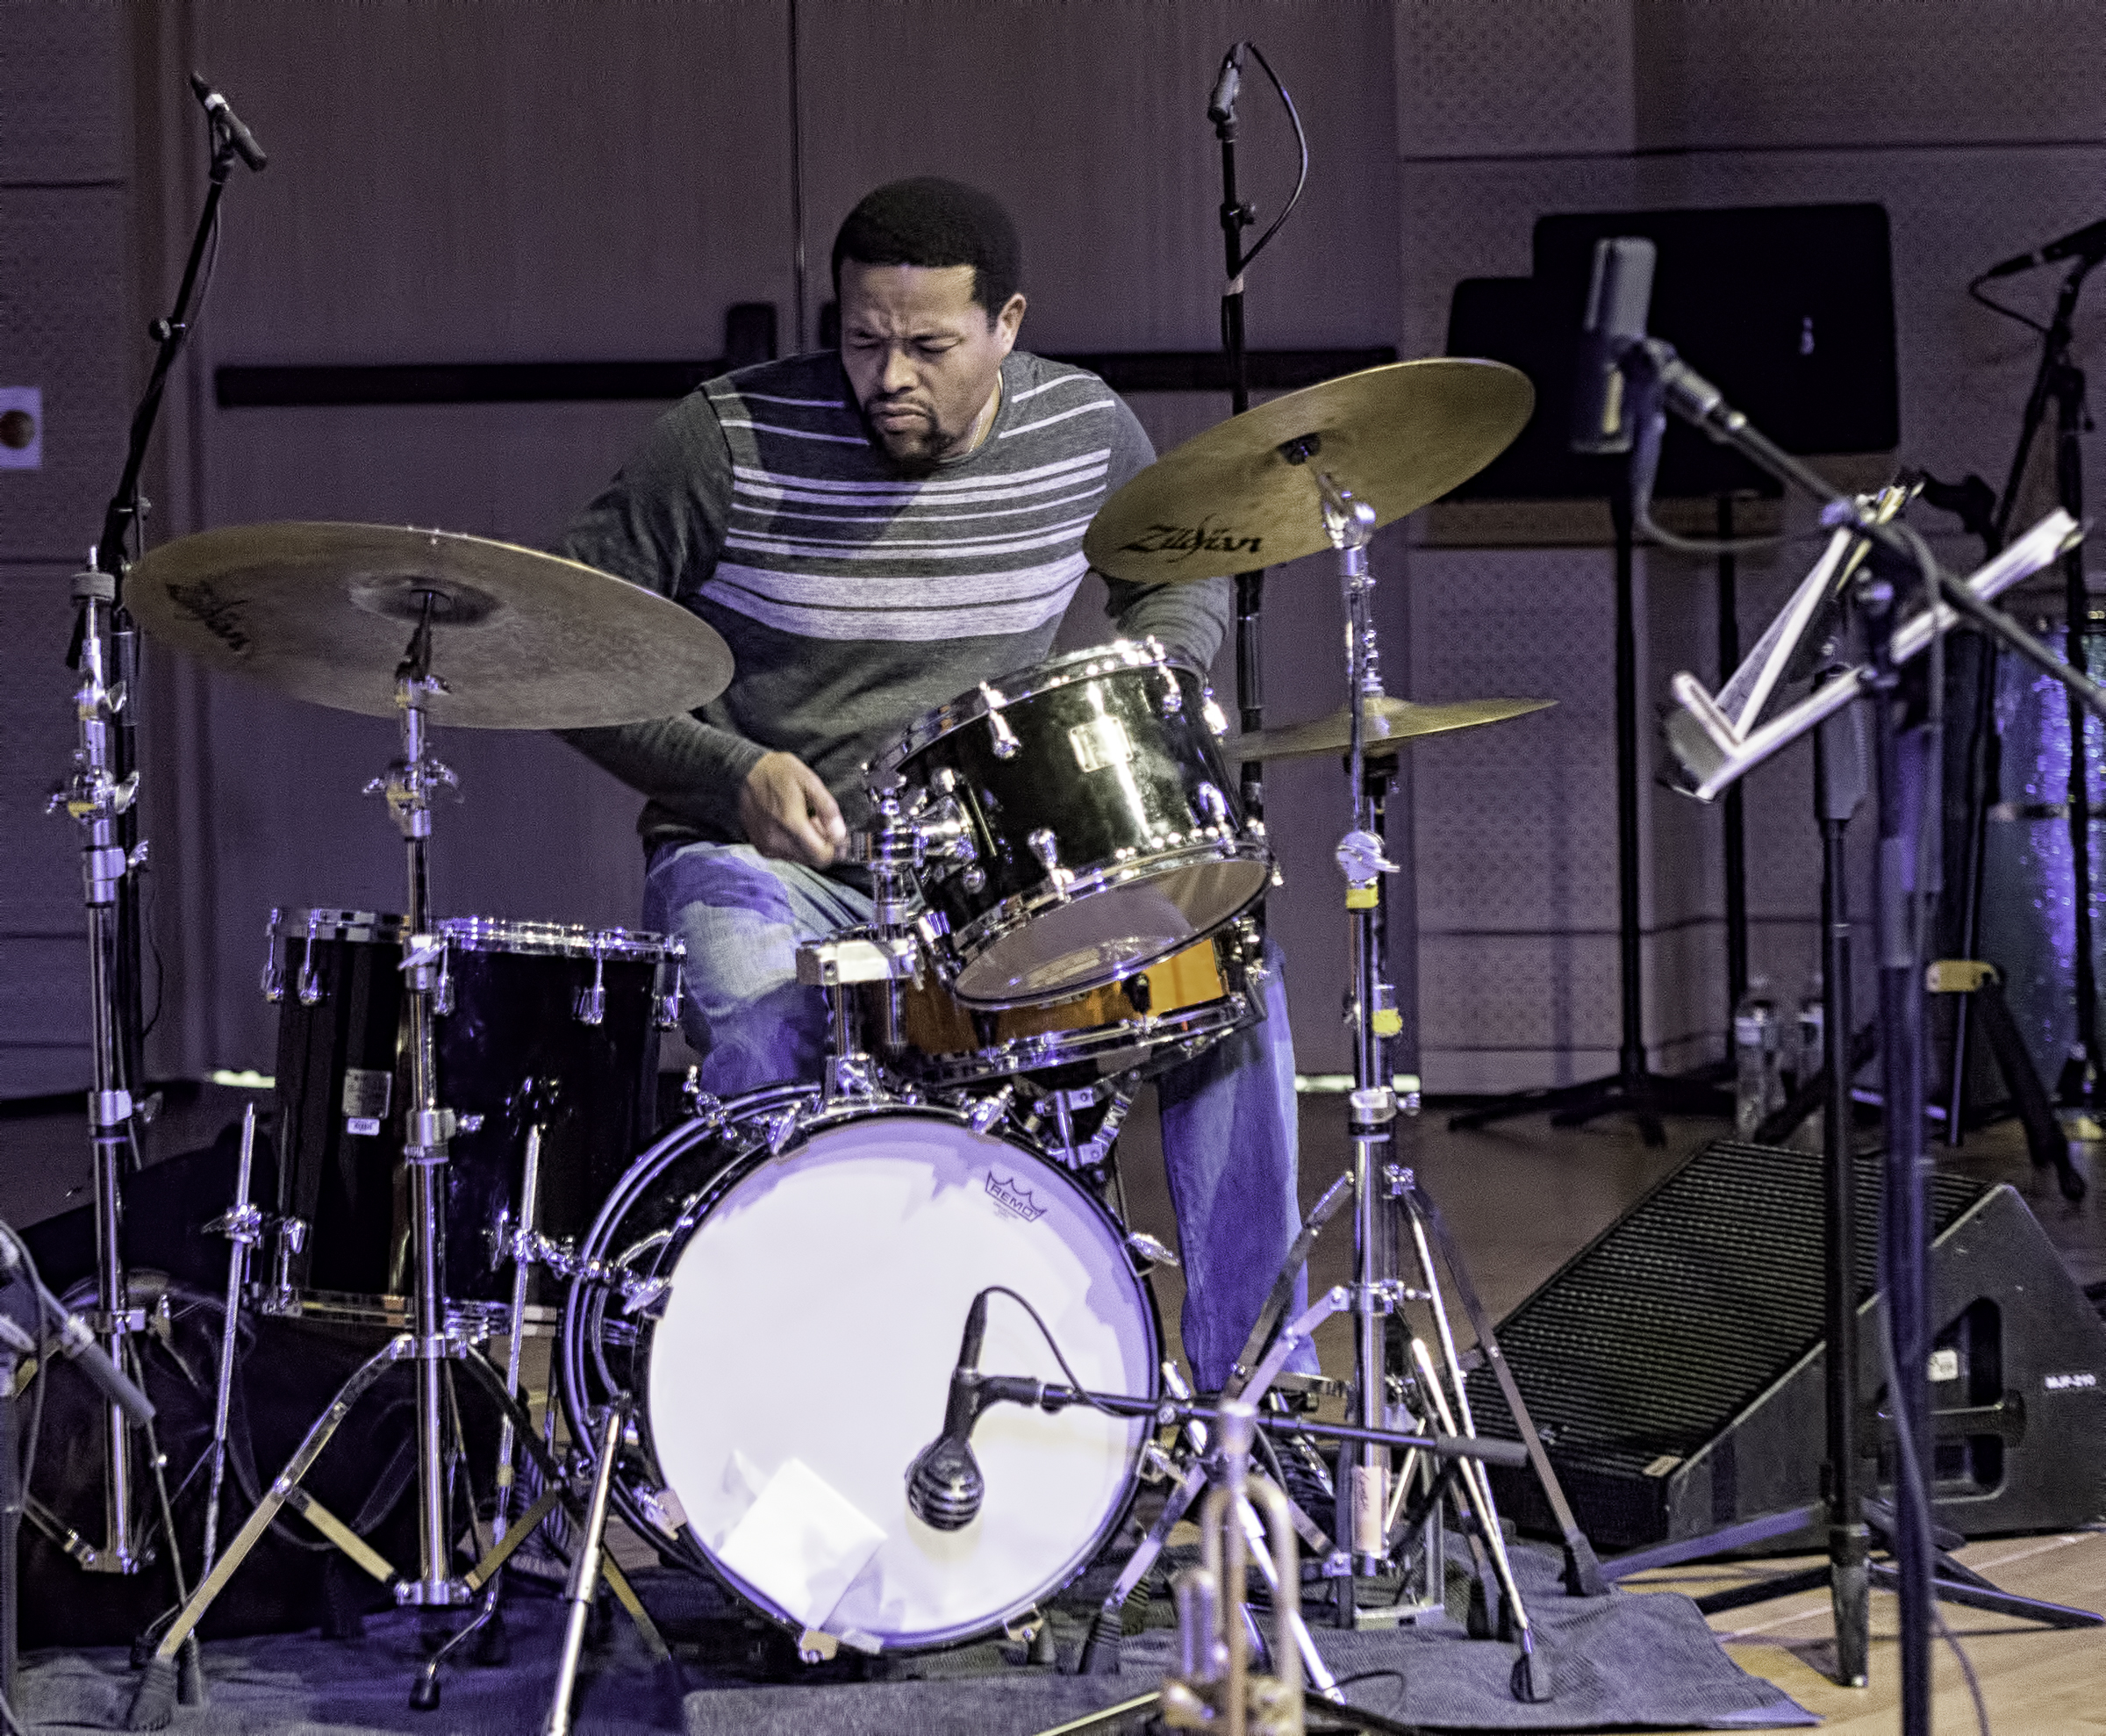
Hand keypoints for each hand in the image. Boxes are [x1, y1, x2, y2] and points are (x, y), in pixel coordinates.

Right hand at [739, 751, 845, 867]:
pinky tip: (791, 826)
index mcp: (792, 824)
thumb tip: (839, 834)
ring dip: (808, 845)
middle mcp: (777, 841)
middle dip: (822, 845)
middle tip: (819, 822)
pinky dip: (794, 845)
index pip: (822, 857)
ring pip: (800, 858)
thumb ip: (827, 809)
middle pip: (812, 860)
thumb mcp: (810, 781)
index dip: (835, 849)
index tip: (838, 835)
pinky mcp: (761, 847)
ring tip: (804, 821)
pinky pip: (786, 855)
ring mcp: (767, 846)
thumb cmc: (778, 773)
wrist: (745, 772)